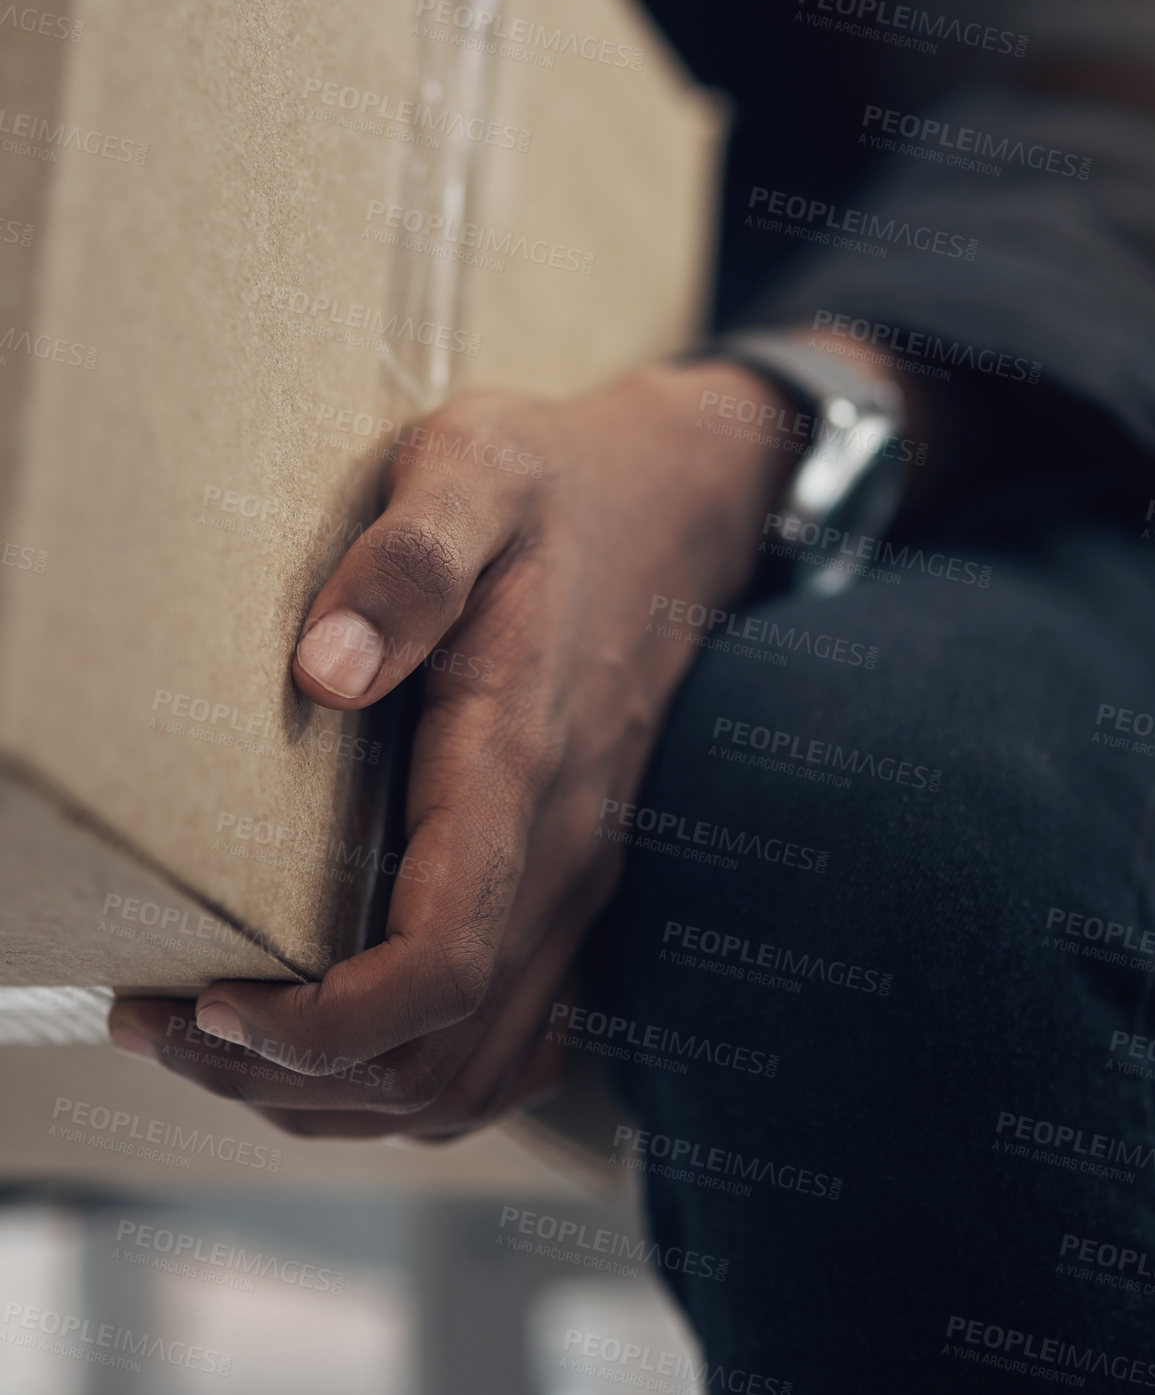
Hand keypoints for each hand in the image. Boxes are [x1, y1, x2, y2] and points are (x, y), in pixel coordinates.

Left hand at [110, 360, 794, 1136]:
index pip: (439, 964)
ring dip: (345, 1093)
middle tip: (170, 1030)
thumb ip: (409, 563)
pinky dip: (417, 1077)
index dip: (324, 1025)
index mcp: (521, 760)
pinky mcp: (574, 880)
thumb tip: (324, 673)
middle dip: (295, 1076)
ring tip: (225, 1048)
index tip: (212, 1005)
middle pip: (441, 1054)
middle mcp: (561, 847)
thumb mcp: (477, 472)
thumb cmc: (563, 486)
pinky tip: (340, 1047)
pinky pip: (511, 1040)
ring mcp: (578, 876)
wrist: (681, 505)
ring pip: (475, 1071)